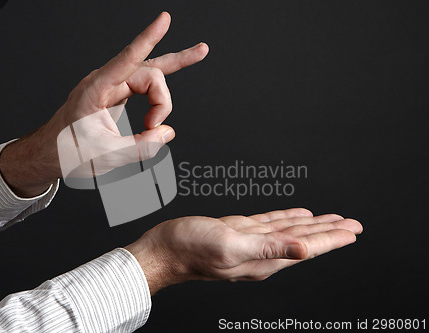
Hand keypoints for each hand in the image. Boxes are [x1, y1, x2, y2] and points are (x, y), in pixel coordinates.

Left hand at [0, 12, 207, 196]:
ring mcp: (111, 87)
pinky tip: (161, 106)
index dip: (148, 38)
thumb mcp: (107, 155)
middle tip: (163, 114)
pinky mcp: (117, 95)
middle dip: (161, 98)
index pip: (128, 59)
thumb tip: (166, 133)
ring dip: (161, 99)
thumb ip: (141, 146)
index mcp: (96, 89)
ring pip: (149, 78)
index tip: (163, 20)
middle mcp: (105, 82)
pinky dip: (157, 97)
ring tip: (172, 98)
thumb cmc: (69, 150)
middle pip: (148, 73)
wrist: (51, 151)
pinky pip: (144, 87)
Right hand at [125, 208, 362, 294]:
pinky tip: (297, 215)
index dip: (332, 239)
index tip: (353, 231)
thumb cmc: (191, 249)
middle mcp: (262, 252)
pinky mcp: (239, 231)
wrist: (164, 249)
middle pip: (304, 239)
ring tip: (331, 220)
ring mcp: (251, 241)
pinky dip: (287, 218)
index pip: (307, 248)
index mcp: (265, 259)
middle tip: (352, 224)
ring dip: (312, 225)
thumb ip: (270, 248)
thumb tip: (305, 250)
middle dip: (329, 231)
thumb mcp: (232, 246)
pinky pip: (271, 223)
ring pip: (290, 231)